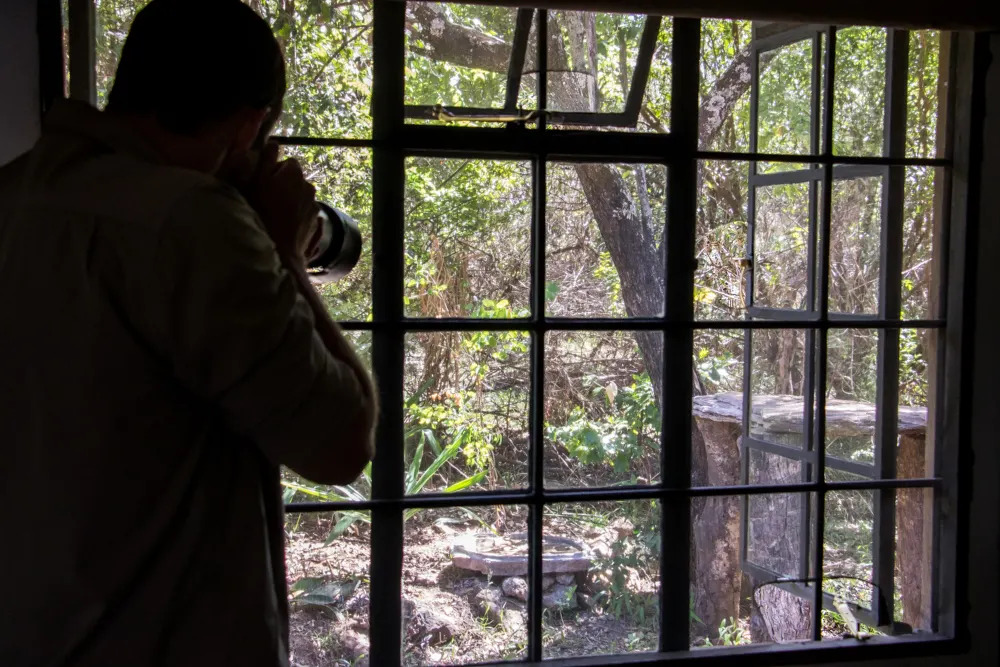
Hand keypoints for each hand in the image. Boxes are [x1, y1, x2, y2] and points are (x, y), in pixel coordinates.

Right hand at [244, 142, 320, 260]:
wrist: (280, 248)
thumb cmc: (262, 212)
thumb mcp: (256, 181)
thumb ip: (266, 159)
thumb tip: (273, 143)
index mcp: (294, 173)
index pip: (287, 163)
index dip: (274, 171)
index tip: (263, 183)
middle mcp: (309, 186)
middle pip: (294, 181)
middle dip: (283, 186)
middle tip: (267, 200)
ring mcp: (314, 205)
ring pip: (299, 197)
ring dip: (290, 201)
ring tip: (276, 215)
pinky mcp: (315, 221)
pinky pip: (304, 213)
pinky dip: (296, 215)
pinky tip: (285, 225)